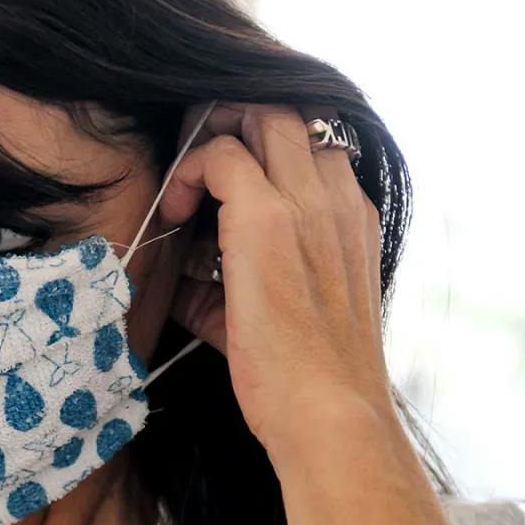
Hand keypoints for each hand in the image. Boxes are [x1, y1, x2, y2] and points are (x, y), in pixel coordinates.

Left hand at [160, 102, 390, 457]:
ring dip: (210, 134)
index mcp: (350, 217)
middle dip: (231, 119)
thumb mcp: (272, 317)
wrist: (330, 416)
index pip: (312, 138)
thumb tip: (180, 280)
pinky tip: (174, 213)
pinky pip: (218, 154)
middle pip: (286, 108)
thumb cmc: (301, 382)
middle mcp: (336, 199)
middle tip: (193, 164)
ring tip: (183, 185)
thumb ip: (229, 285)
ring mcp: (306, 203)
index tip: (219, 173)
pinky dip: (188, 172)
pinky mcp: (267, 219)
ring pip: (259, 114)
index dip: (261, 141)